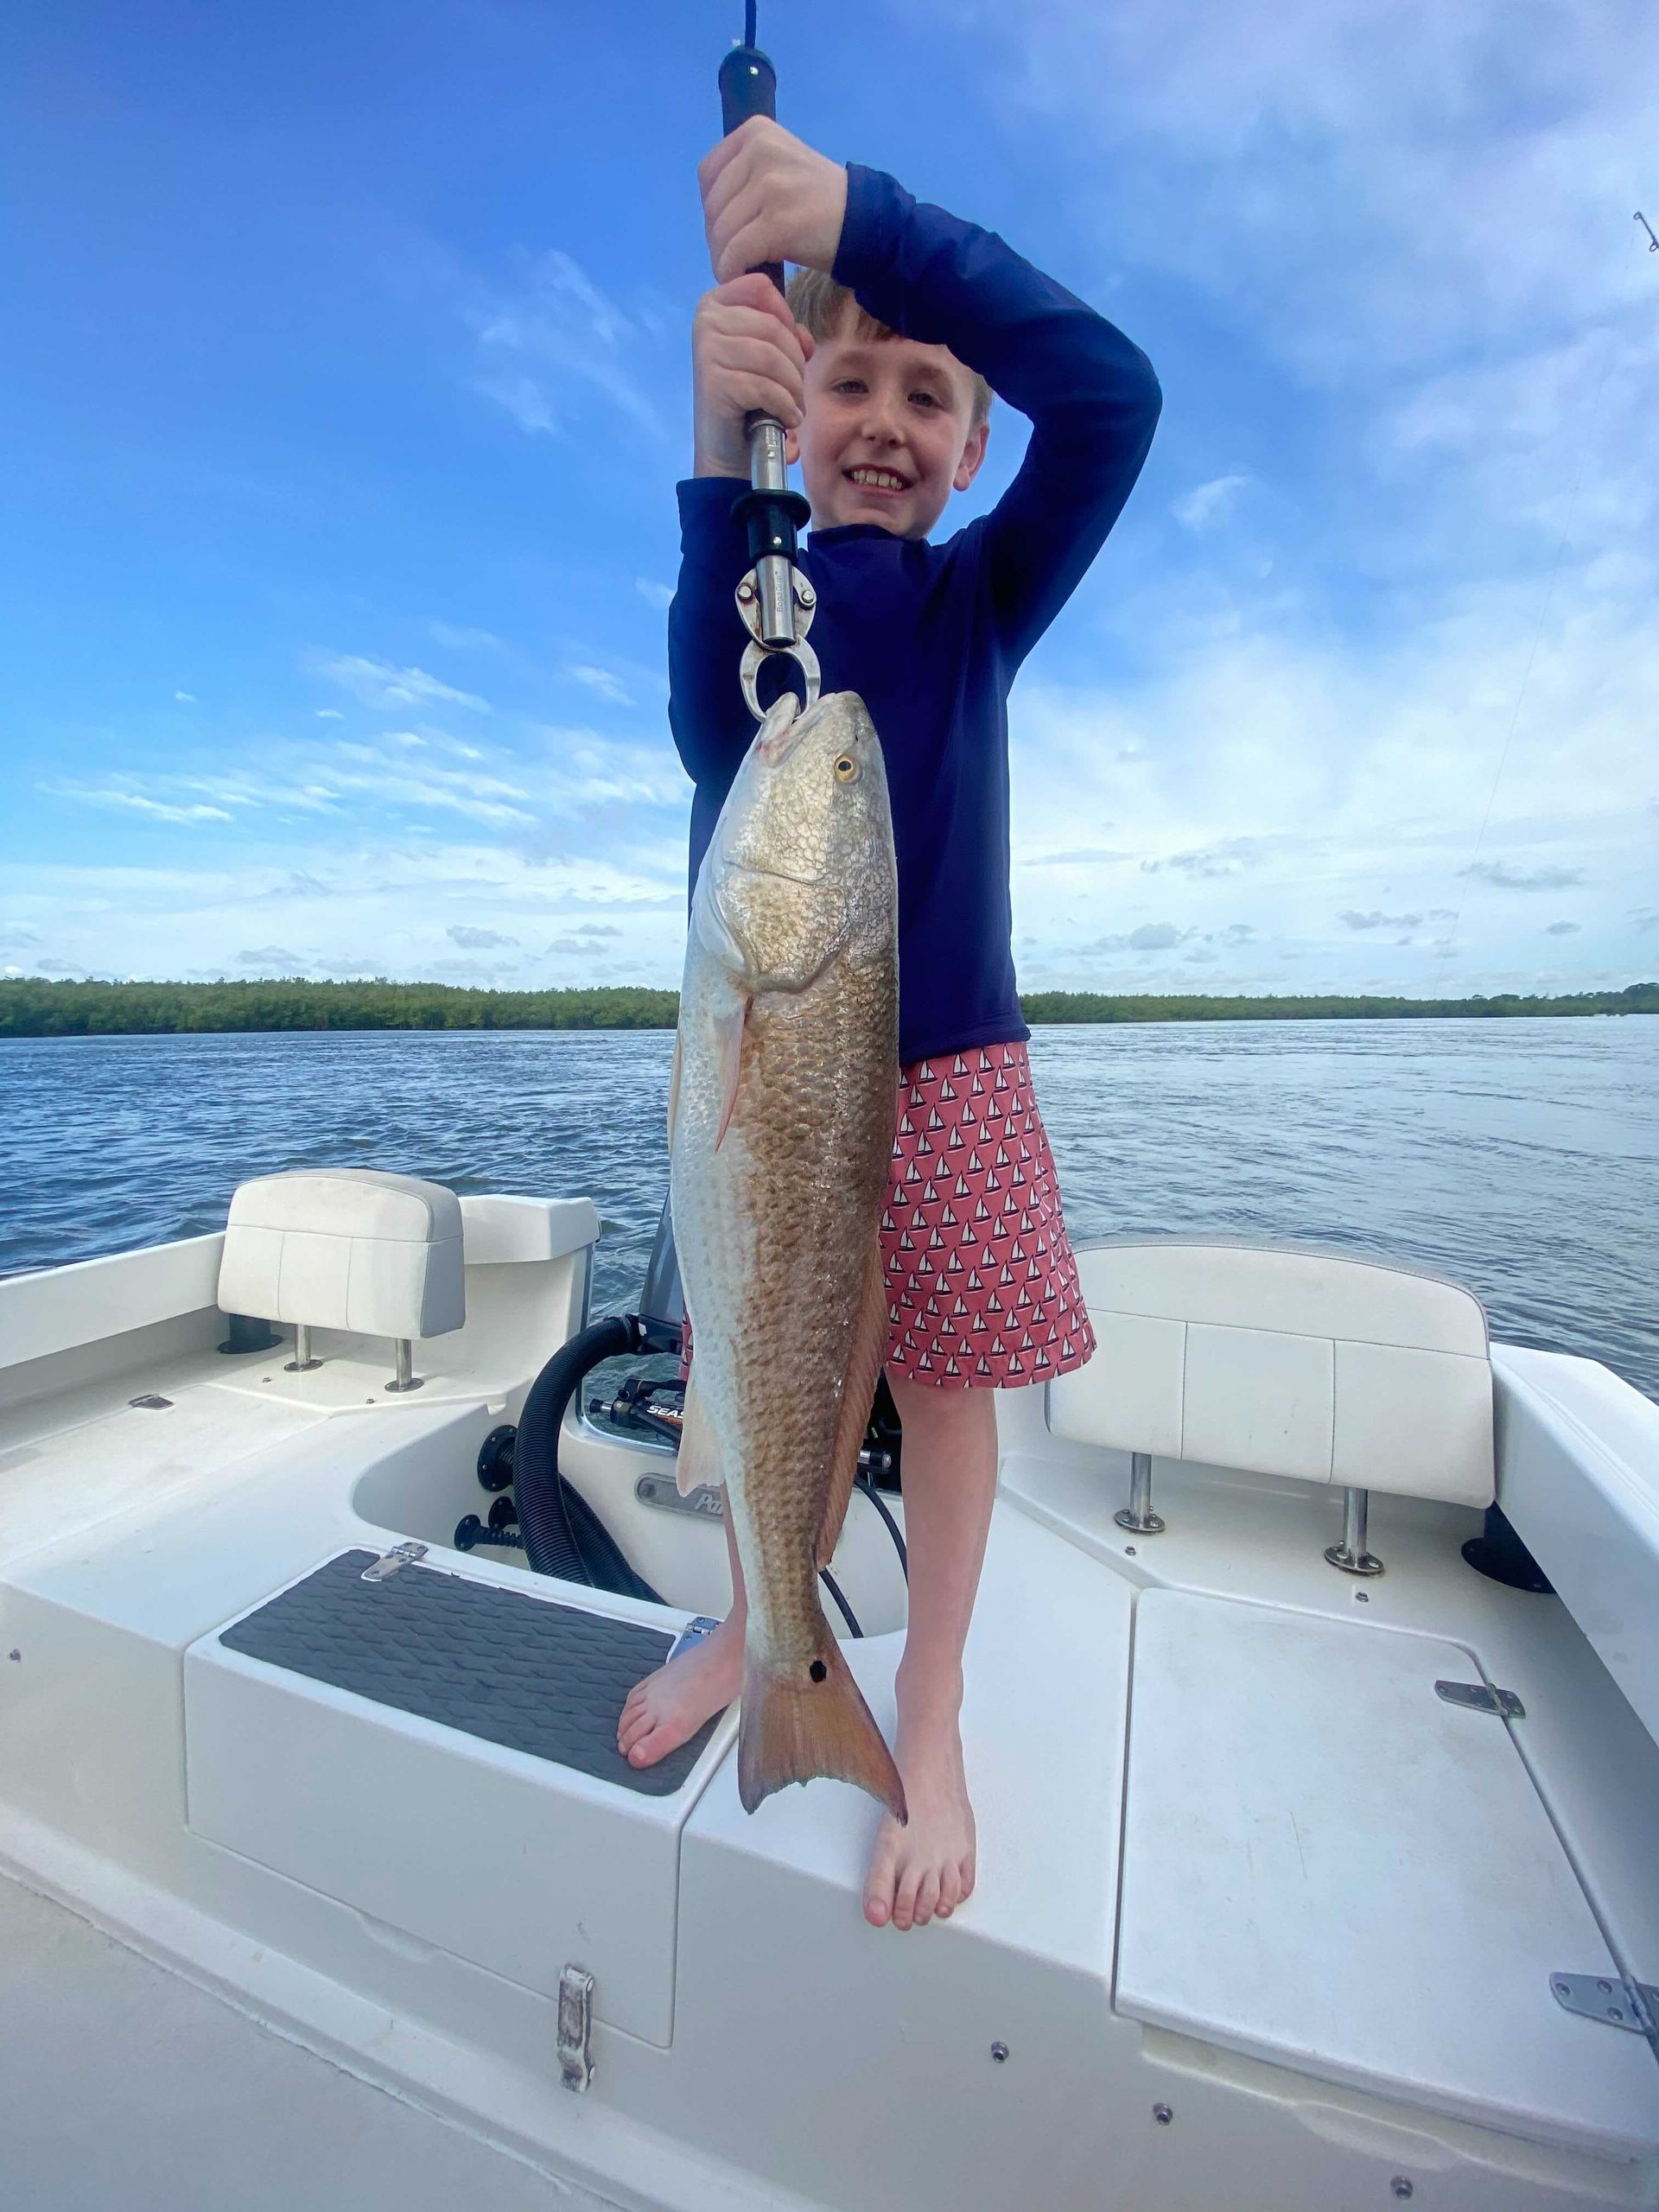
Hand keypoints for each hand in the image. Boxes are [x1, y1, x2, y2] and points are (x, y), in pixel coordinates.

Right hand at [692, 274, 815, 478]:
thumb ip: (786, 333)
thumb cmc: (749, 397)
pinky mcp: (714, 382)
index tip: (789, 346)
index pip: (760, 286)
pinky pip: (765, 386)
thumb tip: (804, 339)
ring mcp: (707, 350)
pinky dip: (784, 406)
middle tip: (796, 389)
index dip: (785, 314)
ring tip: (793, 405)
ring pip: (772, 357)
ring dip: (793, 388)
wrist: (727, 447)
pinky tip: (787, 418)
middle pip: (773, 326)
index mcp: (715, 304)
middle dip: (796, 363)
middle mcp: (706, 321)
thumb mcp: (769, 355)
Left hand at [698, 116, 847, 285]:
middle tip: (736, 256)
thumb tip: (712, 205)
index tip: (729, 229)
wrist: (862, 222)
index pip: (708, 174)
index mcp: (756, 131)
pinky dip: (731, 270)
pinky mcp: (777, 221)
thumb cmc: (818, 202)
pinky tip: (742, 275)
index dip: (712, 208)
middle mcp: (760, 149)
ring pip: (721, 231)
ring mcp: (769, 184)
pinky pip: (736, 253)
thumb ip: (745, 172)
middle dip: (717, 239)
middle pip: (712, 206)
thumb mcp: (780, 164)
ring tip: (740, 268)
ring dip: (724, 258)